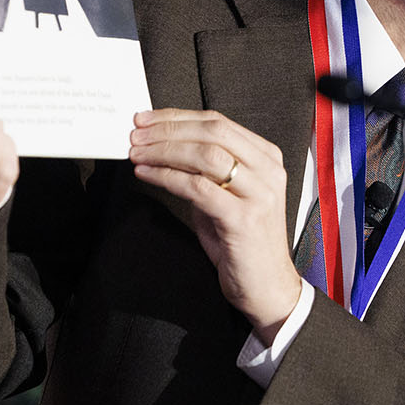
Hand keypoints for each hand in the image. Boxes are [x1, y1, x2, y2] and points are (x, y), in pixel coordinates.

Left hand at [128, 108, 300, 344]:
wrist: (267, 287)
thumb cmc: (242, 241)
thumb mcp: (227, 195)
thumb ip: (205, 170)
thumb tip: (162, 145)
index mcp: (266, 157)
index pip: (218, 122)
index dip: (177, 116)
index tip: (146, 119)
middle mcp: (267, 170)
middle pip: (212, 131)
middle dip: (168, 128)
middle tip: (136, 133)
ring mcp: (259, 194)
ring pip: (205, 155)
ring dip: (164, 150)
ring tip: (137, 153)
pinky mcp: (243, 219)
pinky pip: (198, 188)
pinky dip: (167, 177)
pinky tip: (147, 174)